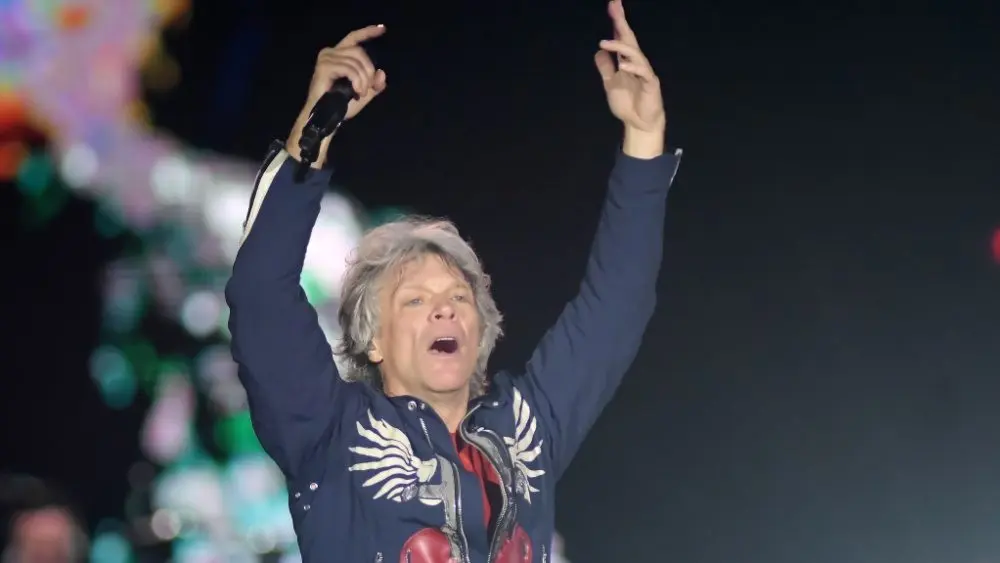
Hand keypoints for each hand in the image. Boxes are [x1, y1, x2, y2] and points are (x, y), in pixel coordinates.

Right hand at [287, 24, 386, 165]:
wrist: (326, 119)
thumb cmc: (341, 106)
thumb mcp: (364, 94)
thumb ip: (374, 84)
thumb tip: (381, 72)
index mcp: (339, 55)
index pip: (354, 38)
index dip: (368, 32)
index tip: (383, 29)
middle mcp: (330, 52)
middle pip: (359, 51)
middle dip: (368, 70)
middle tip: (368, 87)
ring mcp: (326, 58)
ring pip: (355, 60)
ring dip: (363, 78)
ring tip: (361, 92)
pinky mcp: (324, 67)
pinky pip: (349, 68)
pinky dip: (357, 80)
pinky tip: (356, 91)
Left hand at [595, 0, 665, 152]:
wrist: (639, 124)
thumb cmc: (628, 105)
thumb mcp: (611, 85)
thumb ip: (605, 69)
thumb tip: (598, 52)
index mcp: (627, 62)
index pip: (621, 38)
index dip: (617, 22)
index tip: (612, 5)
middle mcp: (636, 63)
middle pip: (629, 39)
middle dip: (622, 22)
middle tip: (614, 6)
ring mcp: (644, 72)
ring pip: (635, 54)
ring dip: (620, 46)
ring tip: (605, 43)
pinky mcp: (651, 84)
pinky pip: (643, 72)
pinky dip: (633, 68)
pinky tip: (622, 65)